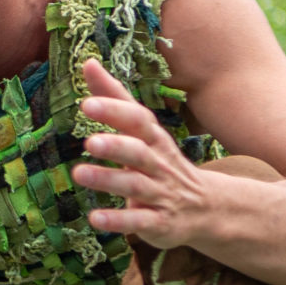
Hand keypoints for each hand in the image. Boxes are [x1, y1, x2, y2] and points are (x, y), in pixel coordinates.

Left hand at [70, 61, 227, 249]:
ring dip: (108, 179)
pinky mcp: (159, 223)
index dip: (115, 110)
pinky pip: (139, 222)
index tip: (87, 102)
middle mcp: (158, 164)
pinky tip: (94, 219)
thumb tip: (88, 61)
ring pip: (135, 185)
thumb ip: (115, 98)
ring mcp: (160, 194)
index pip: (137, 120)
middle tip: (89, 142)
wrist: (207, 208)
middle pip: (138, 151)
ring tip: (79, 174)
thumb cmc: (162, 162)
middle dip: (115, 145)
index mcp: (153, 139)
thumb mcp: (143, 131)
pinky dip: (118, 221)